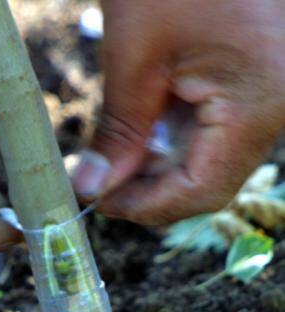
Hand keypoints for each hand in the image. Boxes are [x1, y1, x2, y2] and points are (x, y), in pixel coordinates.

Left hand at [73, 0, 284, 223]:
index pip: (200, 191)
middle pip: (205, 183)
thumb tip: (95, 189)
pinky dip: (170, 143)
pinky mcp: (251, 86)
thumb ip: (119, 132)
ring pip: (207, 162)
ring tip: (111, 162)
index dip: (146, 207)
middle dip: (148, 191)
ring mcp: (266, 99)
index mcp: (258, 104)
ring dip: (157, 170)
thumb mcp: (136, 53)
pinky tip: (138, 135)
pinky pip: (211, 134)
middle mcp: (274, 110)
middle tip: (99, 186)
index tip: (99, 204)